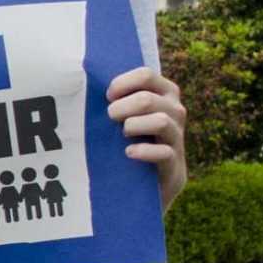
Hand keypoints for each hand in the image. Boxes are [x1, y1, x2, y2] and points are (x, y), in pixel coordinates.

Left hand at [106, 66, 186, 209]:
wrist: (145, 187)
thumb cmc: (128, 143)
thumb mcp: (125, 118)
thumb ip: (118, 100)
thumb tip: (85, 84)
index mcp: (164, 94)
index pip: (147, 75)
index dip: (123, 83)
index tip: (107, 97)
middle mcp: (175, 113)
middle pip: (149, 99)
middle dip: (122, 107)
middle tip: (109, 118)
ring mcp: (177, 139)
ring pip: (161, 121)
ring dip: (134, 125)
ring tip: (122, 134)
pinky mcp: (174, 166)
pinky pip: (164, 152)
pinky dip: (144, 151)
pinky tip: (129, 153)